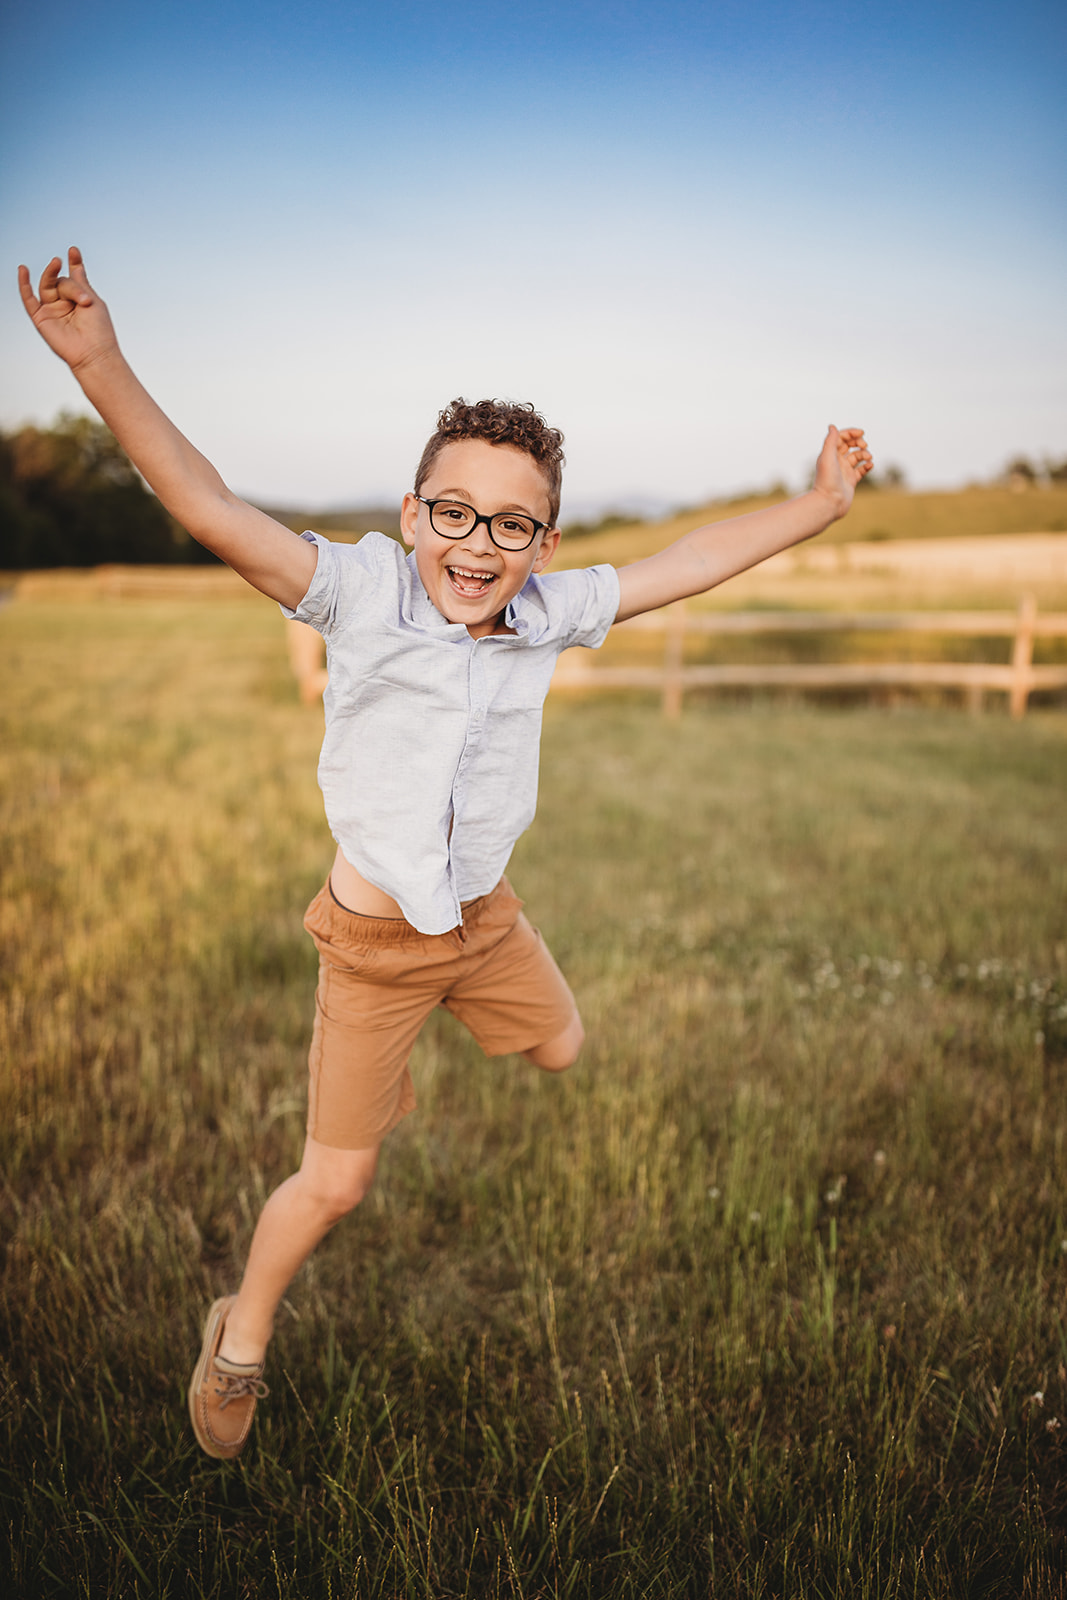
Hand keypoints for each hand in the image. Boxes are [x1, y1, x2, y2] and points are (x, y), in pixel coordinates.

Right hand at [18, 246, 118, 373]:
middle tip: (83, 297)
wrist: (94, 354)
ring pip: (47, 286)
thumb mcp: (92, 300)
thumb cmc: (99, 331)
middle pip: (61, 281)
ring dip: (52, 274)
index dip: (74, 263)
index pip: (74, 276)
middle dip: (70, 284)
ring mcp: (52, 310)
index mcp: (80, 299)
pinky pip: (28, 299)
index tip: (74, 251)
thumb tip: (75, 263)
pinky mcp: (40, 318)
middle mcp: (65, 303)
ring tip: (56, 263)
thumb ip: (79, 282)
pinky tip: (22, 270)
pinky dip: (24, 284)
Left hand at [812, 425, 872, 518]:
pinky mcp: (851, 481)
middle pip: (849, 445)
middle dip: (858, 442)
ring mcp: (844, 471)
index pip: (841, 438)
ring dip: (864, 454)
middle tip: (864, 445)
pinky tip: (870, 465)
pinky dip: (867, 466)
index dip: (851, 433)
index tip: (861, 433)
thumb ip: (830, 441)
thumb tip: (832, 426)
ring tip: (868, 458)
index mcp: (829, 454)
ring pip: (857, 457)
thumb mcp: (827, 457)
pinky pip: (861, 470)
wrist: (829, 502)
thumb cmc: (827, 480)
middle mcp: (836, 461)